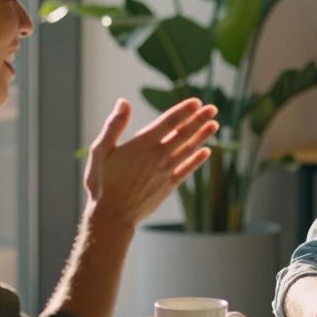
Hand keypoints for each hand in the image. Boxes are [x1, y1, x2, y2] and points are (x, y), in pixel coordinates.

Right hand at [83, 98, 218, 227]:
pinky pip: (187, 170)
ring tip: (215, 125)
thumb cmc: (102, 182)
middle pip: (183, 133)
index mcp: (142, 144)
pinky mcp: (168, 186)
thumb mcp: (101, 150)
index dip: (184, 111)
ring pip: (188, 149)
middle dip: (199, 119)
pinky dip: (197, 160)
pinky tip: (206, 152)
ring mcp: (165, 171)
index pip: (168, 121)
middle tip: (213, 108)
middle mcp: (157, 155)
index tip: (196, 102)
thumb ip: (114, 125)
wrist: (113, 215)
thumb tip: (123, 102)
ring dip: (202, 136)